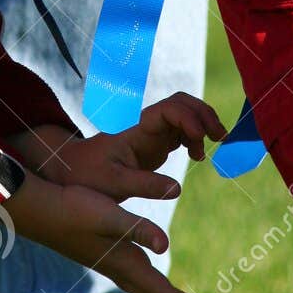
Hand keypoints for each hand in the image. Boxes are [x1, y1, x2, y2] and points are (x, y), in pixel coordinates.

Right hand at [5, 170, 214, 292]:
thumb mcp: (109, 215)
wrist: (41, 209)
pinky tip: (152, 273)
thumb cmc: (74, 209)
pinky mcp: (105, 255)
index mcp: (126, 265)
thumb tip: (165, 245)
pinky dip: (154, 285)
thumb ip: (137, 228)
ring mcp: (111, 265)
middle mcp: (121, 270)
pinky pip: (138, 279)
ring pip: (147, 291)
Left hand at [12, 94, 227, 204]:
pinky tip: (198, 156)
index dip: (188, 118)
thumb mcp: (114, 184)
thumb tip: (178, 189)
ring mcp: (152, 133)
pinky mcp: (155, 143)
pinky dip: (196, 137)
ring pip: (184, 114)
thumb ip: (144, 185)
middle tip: (220, 136)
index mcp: (136, 128)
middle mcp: (146, 125)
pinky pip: (182, 131)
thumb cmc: (88, 177)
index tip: (201, 138)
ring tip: (214, 146)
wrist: (72, 172)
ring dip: (203, 124)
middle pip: (181, 103)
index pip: (168, 109)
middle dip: (203, 114)